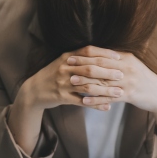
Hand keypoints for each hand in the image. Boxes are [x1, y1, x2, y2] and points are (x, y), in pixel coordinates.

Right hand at [7, 46, 123, 154]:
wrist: (34, 90)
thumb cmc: (53, 74)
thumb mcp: (63, 61)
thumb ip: (80, 57)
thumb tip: (102, 54)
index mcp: (67, 57)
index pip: (88, 51)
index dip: (104, 53)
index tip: (119, 57)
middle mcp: (65, 68)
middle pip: (90, 69)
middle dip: (108, 72)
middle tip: (122, 75)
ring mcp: (63, 83)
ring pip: (88, 86)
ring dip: (105, 90)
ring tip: (119, 92)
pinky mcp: (62, 97)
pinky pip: (82, 102)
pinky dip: (96, 104)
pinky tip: (107, 106)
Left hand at [68, 47, 156, 153]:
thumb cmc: (143, 78)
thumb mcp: (132, 64)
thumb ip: (117, 59)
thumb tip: (98, 53)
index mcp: (126, 58)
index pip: (102, 55)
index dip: (85, 55)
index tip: (71, 55)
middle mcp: (126, 68)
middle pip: (100, 66)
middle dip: (82, 66)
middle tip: (66, 66)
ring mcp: (128, 82)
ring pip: (102, 82)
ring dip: (85, 82)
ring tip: (71, 82)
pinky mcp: (129, 95)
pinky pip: (108, 97)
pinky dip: (95, 99)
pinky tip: (84, 100)